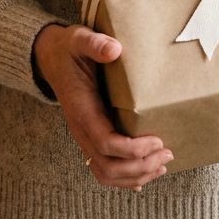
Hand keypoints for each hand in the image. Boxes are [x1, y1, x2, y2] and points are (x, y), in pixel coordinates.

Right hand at [33, 23, 171, 188]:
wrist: (51, 58)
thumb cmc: (69, 50)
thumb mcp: (79, 39)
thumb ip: (94, 44)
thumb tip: (114, 49)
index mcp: (82, 111)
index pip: (106, 143)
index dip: (133, 149)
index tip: (158, 139)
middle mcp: (81, 130)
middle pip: (108, 166)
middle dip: (139, 167)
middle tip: (167, 154)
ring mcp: (85, 137)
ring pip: (105, 173)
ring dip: (135, 175)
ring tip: (162, 165)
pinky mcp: (91, 137)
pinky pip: (103, 168)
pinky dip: (124, 178)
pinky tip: (143, 178)